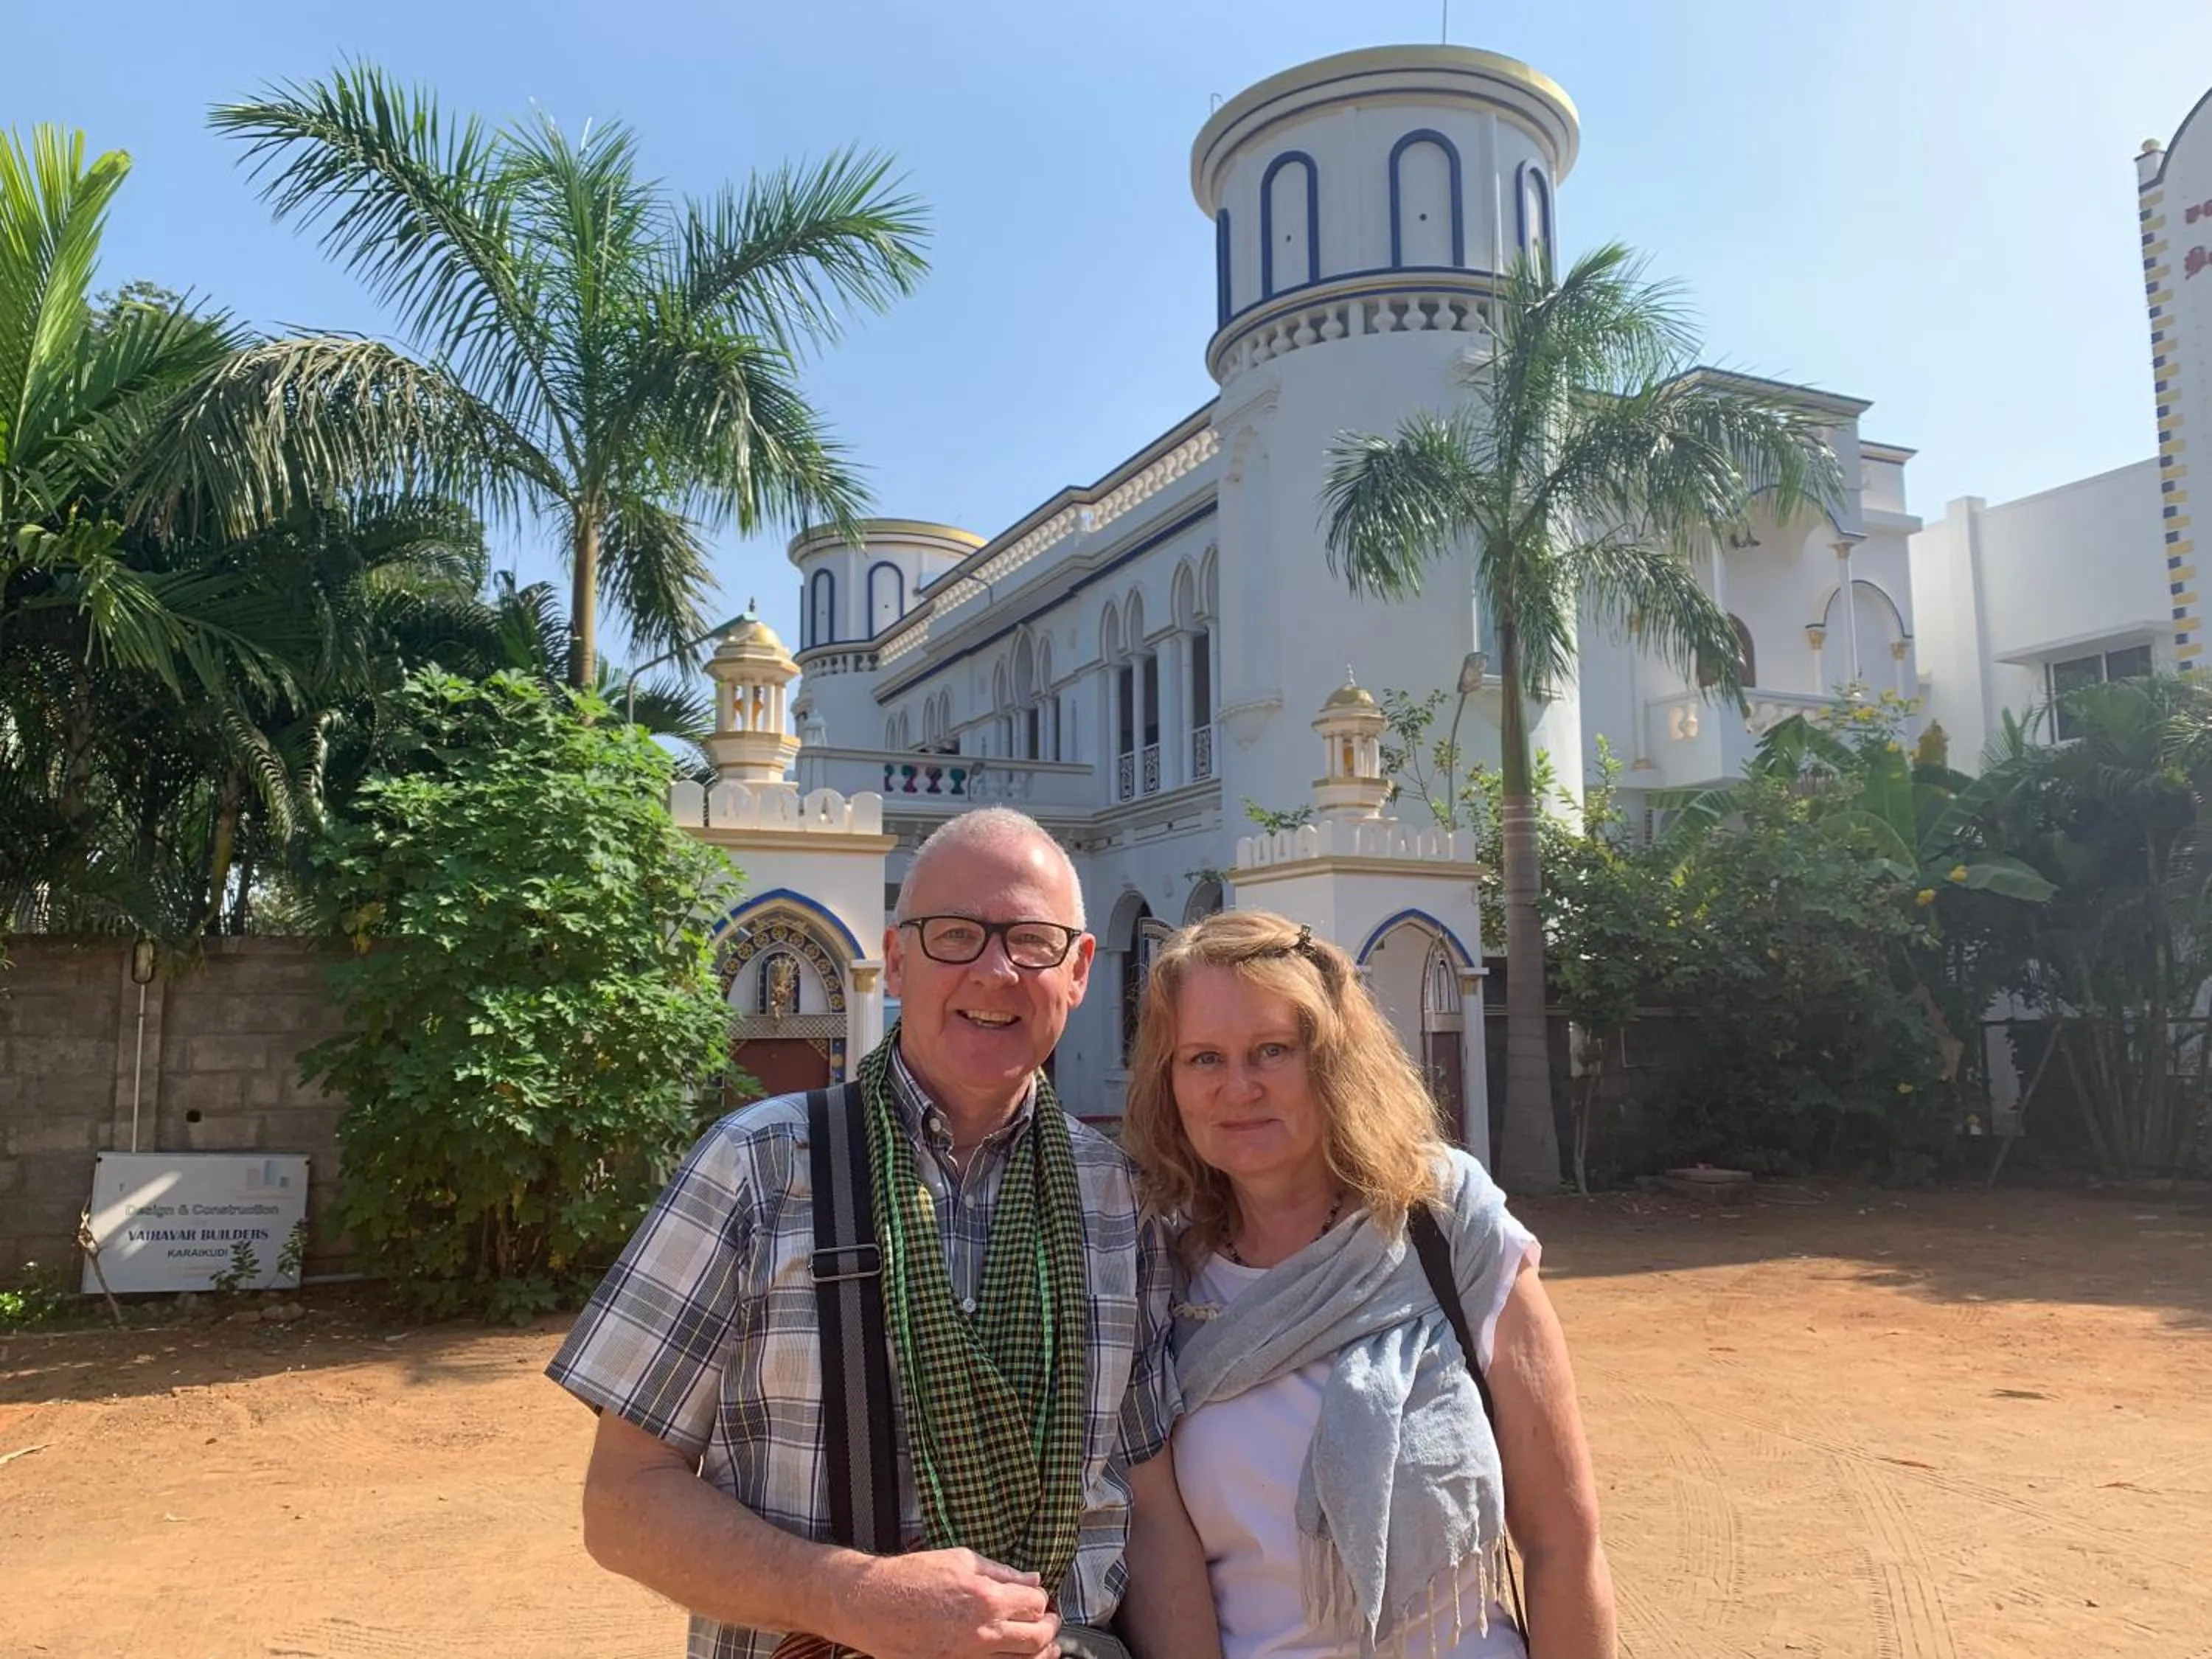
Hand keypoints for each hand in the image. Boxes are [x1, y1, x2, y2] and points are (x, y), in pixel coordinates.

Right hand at [830, 1547, 1060, 1658]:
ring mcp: (970, 1657)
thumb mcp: (961, 1559)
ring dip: (1041, 1653)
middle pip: (1037, 1638)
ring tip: (1046, 1646)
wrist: (874, 1604)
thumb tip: (1032, 1578)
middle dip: (1050, 1628)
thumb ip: (1002, 1571)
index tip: (1038, 1597)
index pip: (1035, 1602)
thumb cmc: (913, 1576)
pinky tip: (1015, 1656)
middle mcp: (984, 1632)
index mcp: (987, 1598)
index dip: (1041, 1598)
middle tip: (1051, 1621)